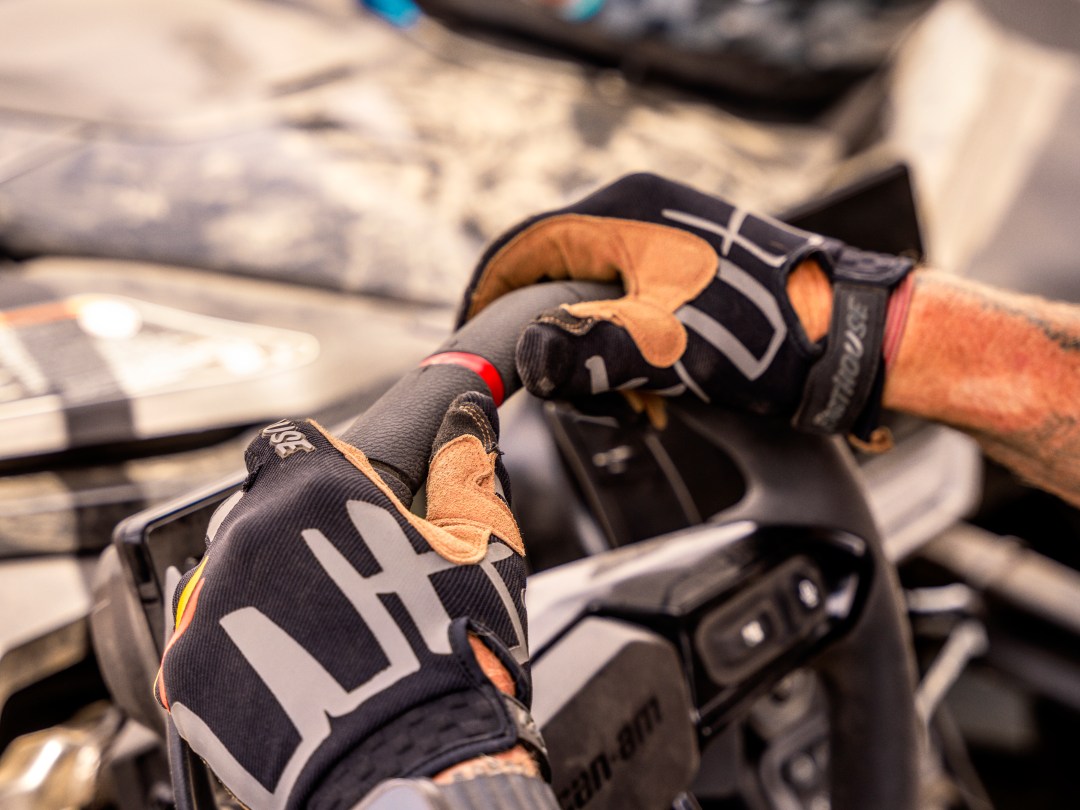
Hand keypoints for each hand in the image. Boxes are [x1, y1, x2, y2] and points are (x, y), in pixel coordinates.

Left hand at [155, 394, 546, 808]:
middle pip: (260, 515)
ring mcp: (210, 601)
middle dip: (299, 540)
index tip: (342, 503)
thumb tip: (464, 422)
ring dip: (269, 595)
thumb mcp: (483, 548)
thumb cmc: (453, 654)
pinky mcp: (187, 666)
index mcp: (317, 490)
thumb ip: (464, 471)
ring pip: (232, 576)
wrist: (414, 762)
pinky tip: (293, 675)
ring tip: (326, 641)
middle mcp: (250, 533)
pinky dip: (240, 652)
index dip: (319, 471)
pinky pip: (206, 641)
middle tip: (350, 589)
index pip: (290, 445)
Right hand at [459, 173, 913, 443]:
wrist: (853, 339)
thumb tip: (526, 360)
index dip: (489, 293)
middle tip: (560, 393)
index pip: (526, 245)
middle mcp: (641, 220)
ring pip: (594, 305)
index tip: (471, 338)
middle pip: (557, 278)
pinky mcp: (689, 279)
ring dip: (594, 361)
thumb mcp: (664, 346)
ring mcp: (667, 249)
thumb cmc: (767, 331)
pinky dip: (628, 361)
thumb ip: (585, 351)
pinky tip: (652, 399)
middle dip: (552, 343)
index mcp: (625, 214)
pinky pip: (632, 316)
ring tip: (625, 406)